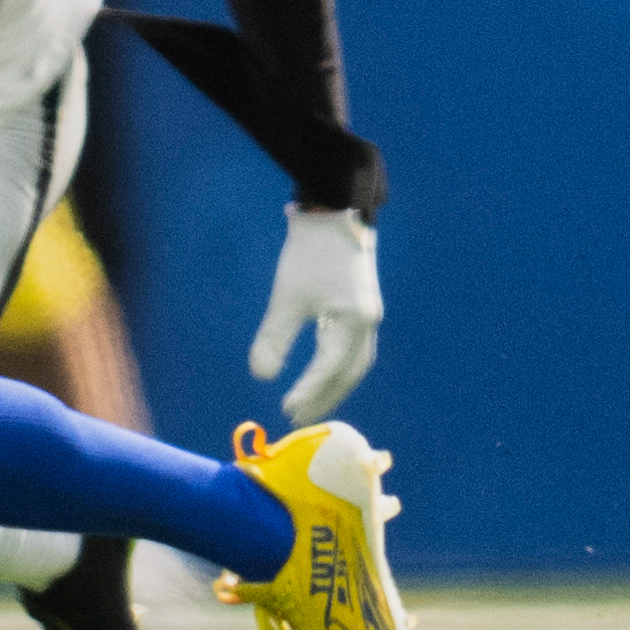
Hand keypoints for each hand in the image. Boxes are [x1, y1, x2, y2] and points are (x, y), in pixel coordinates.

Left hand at [250, 204, 382, 423]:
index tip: (286, 410)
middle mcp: (367, 324)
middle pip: (349, 373)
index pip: (329, 369)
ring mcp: (368, 316)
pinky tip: (321, 370)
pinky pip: (354, 349)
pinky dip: (338, 367)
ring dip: (333, 385)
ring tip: (309, 402)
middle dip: (324, 397)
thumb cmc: (309, 253)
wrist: (334, 211)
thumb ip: (275, 338)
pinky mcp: (362, 307)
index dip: (308, 392)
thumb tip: (261, 376)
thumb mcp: (287, 297)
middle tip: (298, 418)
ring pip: (354, 363)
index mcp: (353, 323)